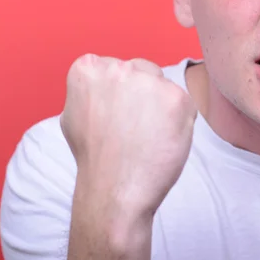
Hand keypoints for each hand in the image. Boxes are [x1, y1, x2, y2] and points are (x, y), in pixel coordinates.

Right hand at [61, 54, 196, 219]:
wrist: (114, 192)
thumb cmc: (95, 156)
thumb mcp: (75, 111)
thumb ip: (94, 87)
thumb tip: (107, 74)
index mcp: (89, 68)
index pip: (116, 67)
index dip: (118, 94)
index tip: (113, 116)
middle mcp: (119, 68)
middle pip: (143, 70)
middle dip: (142, 94)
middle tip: (132, 128)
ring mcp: (149, 81)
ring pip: (164, 85)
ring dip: (161, 105)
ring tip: (146, 135)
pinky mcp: (177, 97)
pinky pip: (183, 102)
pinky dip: (178, 120)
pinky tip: (161, 139)